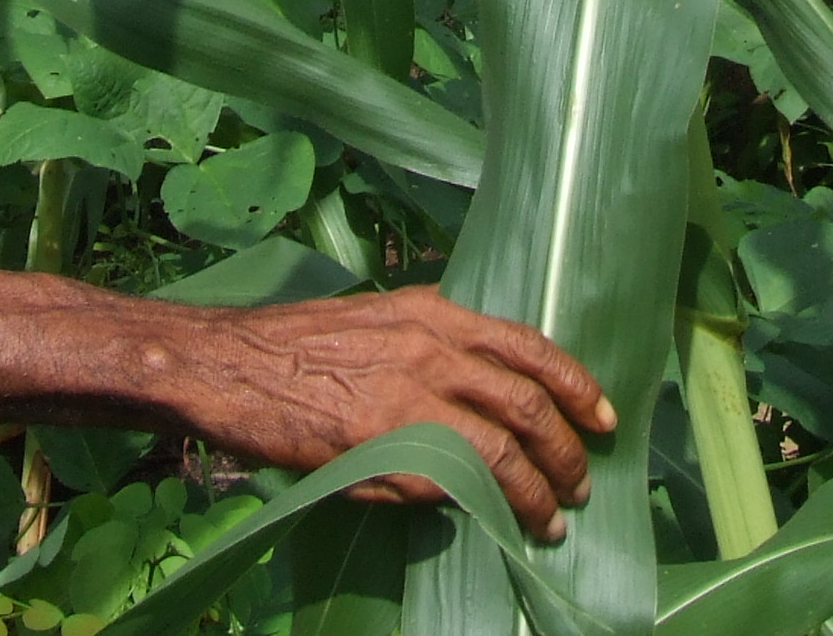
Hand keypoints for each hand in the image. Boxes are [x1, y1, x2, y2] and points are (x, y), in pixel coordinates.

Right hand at [173, 287, 614, 537]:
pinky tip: (493, 520)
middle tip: (581, 481)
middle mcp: (431, 346)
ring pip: (504, 447)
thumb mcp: (380, 323)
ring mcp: (407, 395)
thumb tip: (489, 404)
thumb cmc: (298, 346)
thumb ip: (436, 354)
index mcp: (434, 312)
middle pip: (529, 400)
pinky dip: (483, 503)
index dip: (577, 383)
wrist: (228, 362)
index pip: (529, 344)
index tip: (604, 417)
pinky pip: (451, 478)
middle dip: (567, 448)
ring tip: (551, 518)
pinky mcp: (380, 442)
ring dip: (538, 489)